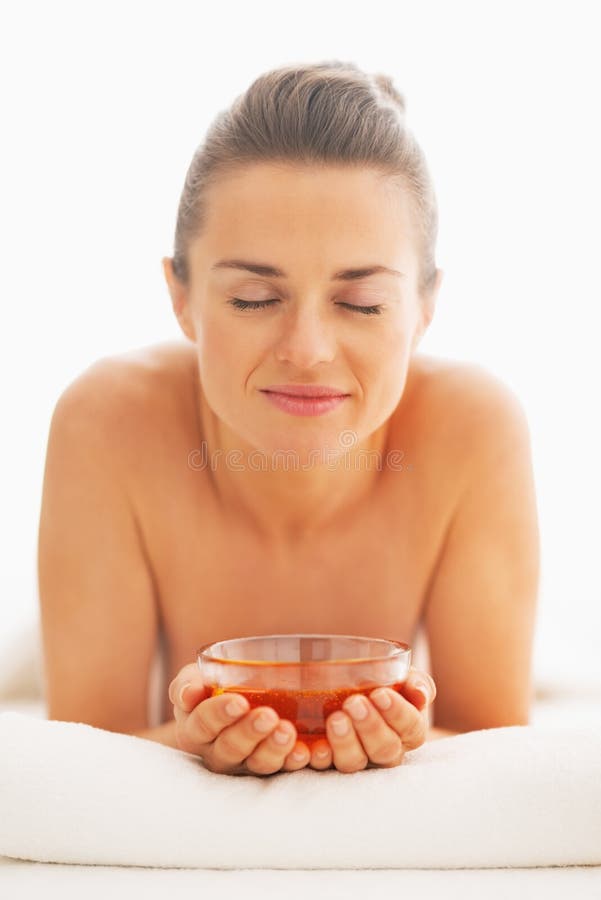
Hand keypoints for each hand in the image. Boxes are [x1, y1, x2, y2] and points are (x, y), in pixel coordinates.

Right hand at [168, 663, 311, 775]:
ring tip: (288, 732)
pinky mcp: (271, 767)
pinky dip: (294, 761)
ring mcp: (246, 764)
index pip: (203, 724)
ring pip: (258, 764)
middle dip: (250, 732)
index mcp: (196, 730)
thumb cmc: (208, 689)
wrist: (226, 707)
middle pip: (232, 748)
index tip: (239, 702)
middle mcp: (218, 752)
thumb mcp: (193, 681)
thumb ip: (187, 685)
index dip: (219, 714)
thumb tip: (190, 693)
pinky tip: (306, 751)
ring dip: (274, 749)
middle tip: (268, 716)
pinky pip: (283, 770)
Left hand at [303, 666, 436, 773]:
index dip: (398, 714)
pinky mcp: (327, 761)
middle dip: (370, 727)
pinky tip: (313, 747)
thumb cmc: (379, 680)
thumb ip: (415, 682)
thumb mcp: (400, 676)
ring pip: (354, 763)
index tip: (380, 694)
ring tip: (334, 719)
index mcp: (406, 730)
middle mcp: (383, 750)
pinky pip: (322, 767)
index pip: (411, 728)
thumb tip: (421, 694)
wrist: (342, 682)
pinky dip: (319, 757)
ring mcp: (355, 757)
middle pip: (385, 749)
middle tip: (354, 704)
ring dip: (345, 743)